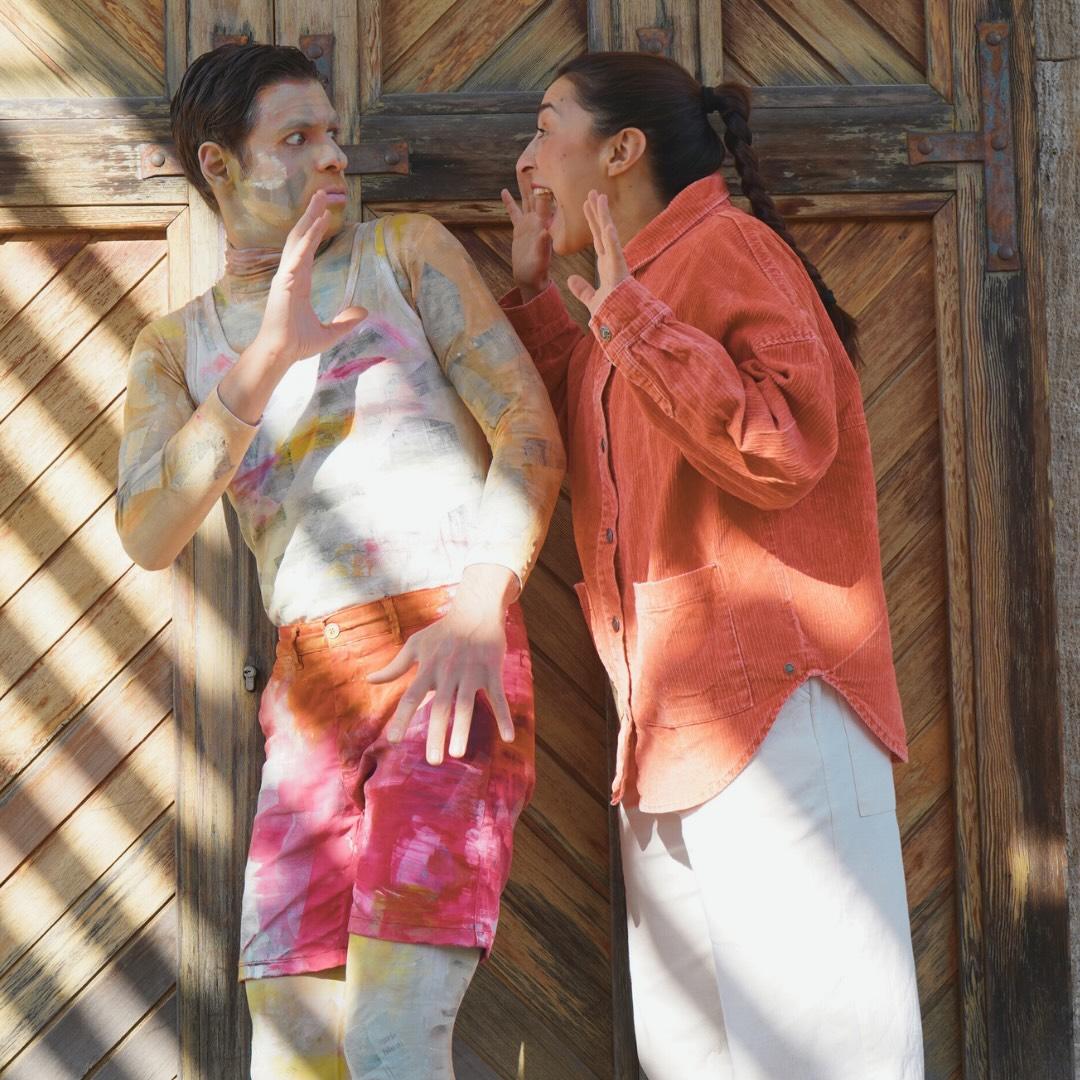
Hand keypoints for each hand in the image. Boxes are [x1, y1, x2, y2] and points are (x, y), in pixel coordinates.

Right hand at [254, 189, 367, 364]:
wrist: (281, 354)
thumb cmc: (298, 344)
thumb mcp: (330, 333)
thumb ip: (346, 322)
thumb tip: (364, 311)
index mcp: (299, 281)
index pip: (308, 249)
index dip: (316, 230)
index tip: (325, 215)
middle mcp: (292, 274)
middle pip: (301, 236)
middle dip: (311, 214)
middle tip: (322, 194)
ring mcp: (286, 275)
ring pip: (298, 239)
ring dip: (309, 218)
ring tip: (319, 198)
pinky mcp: (284, 282)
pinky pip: (297, 255)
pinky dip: (307, 239)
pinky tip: (316, 224)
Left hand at [367, 568, 517, 765]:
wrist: (476, 610)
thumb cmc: (443, 631)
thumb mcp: (416, 645)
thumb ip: (394, 667)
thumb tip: (369, 680)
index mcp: (428, 668)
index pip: (411, 696)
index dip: (402, 718)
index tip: (394, 741)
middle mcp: (448, 672)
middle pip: (440, 706)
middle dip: (436, 734)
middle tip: (433, 760)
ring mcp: (472, 673)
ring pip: (466, 705)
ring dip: (463, 729)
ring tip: (458, 753)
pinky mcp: (492, 672)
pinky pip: (499, 697)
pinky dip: (505, 717)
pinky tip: (508, 737)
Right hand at [500, 170, 553, 300]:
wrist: (531, 278)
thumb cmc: (537, 271)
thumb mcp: (540, 259)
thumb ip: (543, 245)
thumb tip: (544, 231)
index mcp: (543, 225)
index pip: (545, 201)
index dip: (546, 185)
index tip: (547, 167)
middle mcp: (537, 220)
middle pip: (536, 194)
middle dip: (536, 178)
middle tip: (536, 158)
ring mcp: (528, 223)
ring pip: (525, 199)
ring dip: (523, 185)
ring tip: (521, 168)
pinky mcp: (520, 229)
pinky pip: (513, 212)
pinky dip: (509, 202)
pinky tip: (504, 191)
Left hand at [566, 190, 629, 317]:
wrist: (622, 326)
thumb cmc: (612, 313)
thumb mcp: (591, 300)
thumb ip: (581, 289)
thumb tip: (570, 279)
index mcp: (606, 265)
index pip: (597, 237)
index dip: (592, 220)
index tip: (586, 204)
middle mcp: (612, 261)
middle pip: (603, 230)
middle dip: (597, 211)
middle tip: (592, 192)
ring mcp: (617, 264)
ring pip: (609, 235)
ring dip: (604, 217)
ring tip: (599, 198)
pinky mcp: (620, 273)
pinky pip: (615, 253)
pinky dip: (611, 240)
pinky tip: (607, 226)